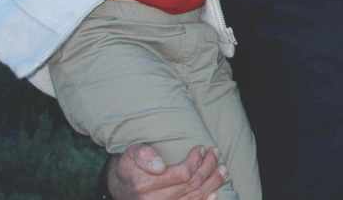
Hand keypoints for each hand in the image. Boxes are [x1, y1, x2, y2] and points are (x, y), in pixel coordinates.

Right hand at [107, 144, 225, 199]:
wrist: (120, 186)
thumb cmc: (130, 166)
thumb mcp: (131, 153)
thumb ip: (143, 155)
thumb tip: (160, 166)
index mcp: (145, 185)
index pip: (182, 174)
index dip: (196, 161)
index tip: (201, 148)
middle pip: (192, 185)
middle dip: (208, 167)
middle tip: (215, 153)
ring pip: (195, 197)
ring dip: (212, 182)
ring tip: (222, 168)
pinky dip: (205, 199)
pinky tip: (214, 191)